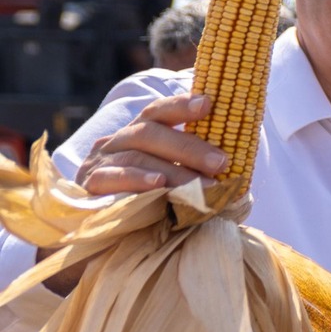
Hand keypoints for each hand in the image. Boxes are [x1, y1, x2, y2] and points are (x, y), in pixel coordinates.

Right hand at [42, 93, 227, 293]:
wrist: (100, 228)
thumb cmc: (149, 198)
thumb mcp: (173, 178)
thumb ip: (196, 169)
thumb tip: (240, 174)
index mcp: (140, 132)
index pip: (158, 111)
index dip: (182, 105)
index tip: (209, 103)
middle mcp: (118, 141)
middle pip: (150, 132)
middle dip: (189, 146)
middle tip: (221, 162)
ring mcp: (100, 161)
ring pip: (136, 157)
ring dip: (174, 170)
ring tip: (203, 185)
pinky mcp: (89, 185)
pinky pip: (111, 178)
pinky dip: (136, 180)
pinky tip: (158, 185)